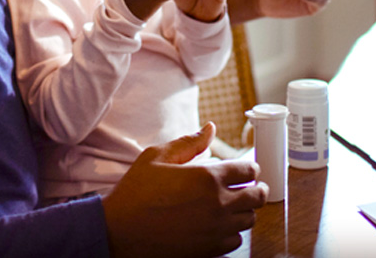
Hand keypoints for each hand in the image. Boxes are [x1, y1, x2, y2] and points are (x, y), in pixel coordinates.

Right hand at [103, 123, 266, 257]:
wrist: (118, 232)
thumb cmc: (135, 193)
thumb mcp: (157, 157)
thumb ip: (189, 142)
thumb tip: (211, 128)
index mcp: (208, 177)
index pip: (249, 170)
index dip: (251, 168)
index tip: (248, 170)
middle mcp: (218, 204)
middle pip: (257, 196)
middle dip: (257, 189)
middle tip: (252, 188)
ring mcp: (216, 229)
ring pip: (249, 220)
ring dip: (245, 211)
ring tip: (234, 206)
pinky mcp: (209, 250)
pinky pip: (236, 241)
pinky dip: (232, 232)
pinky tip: (221, 226)